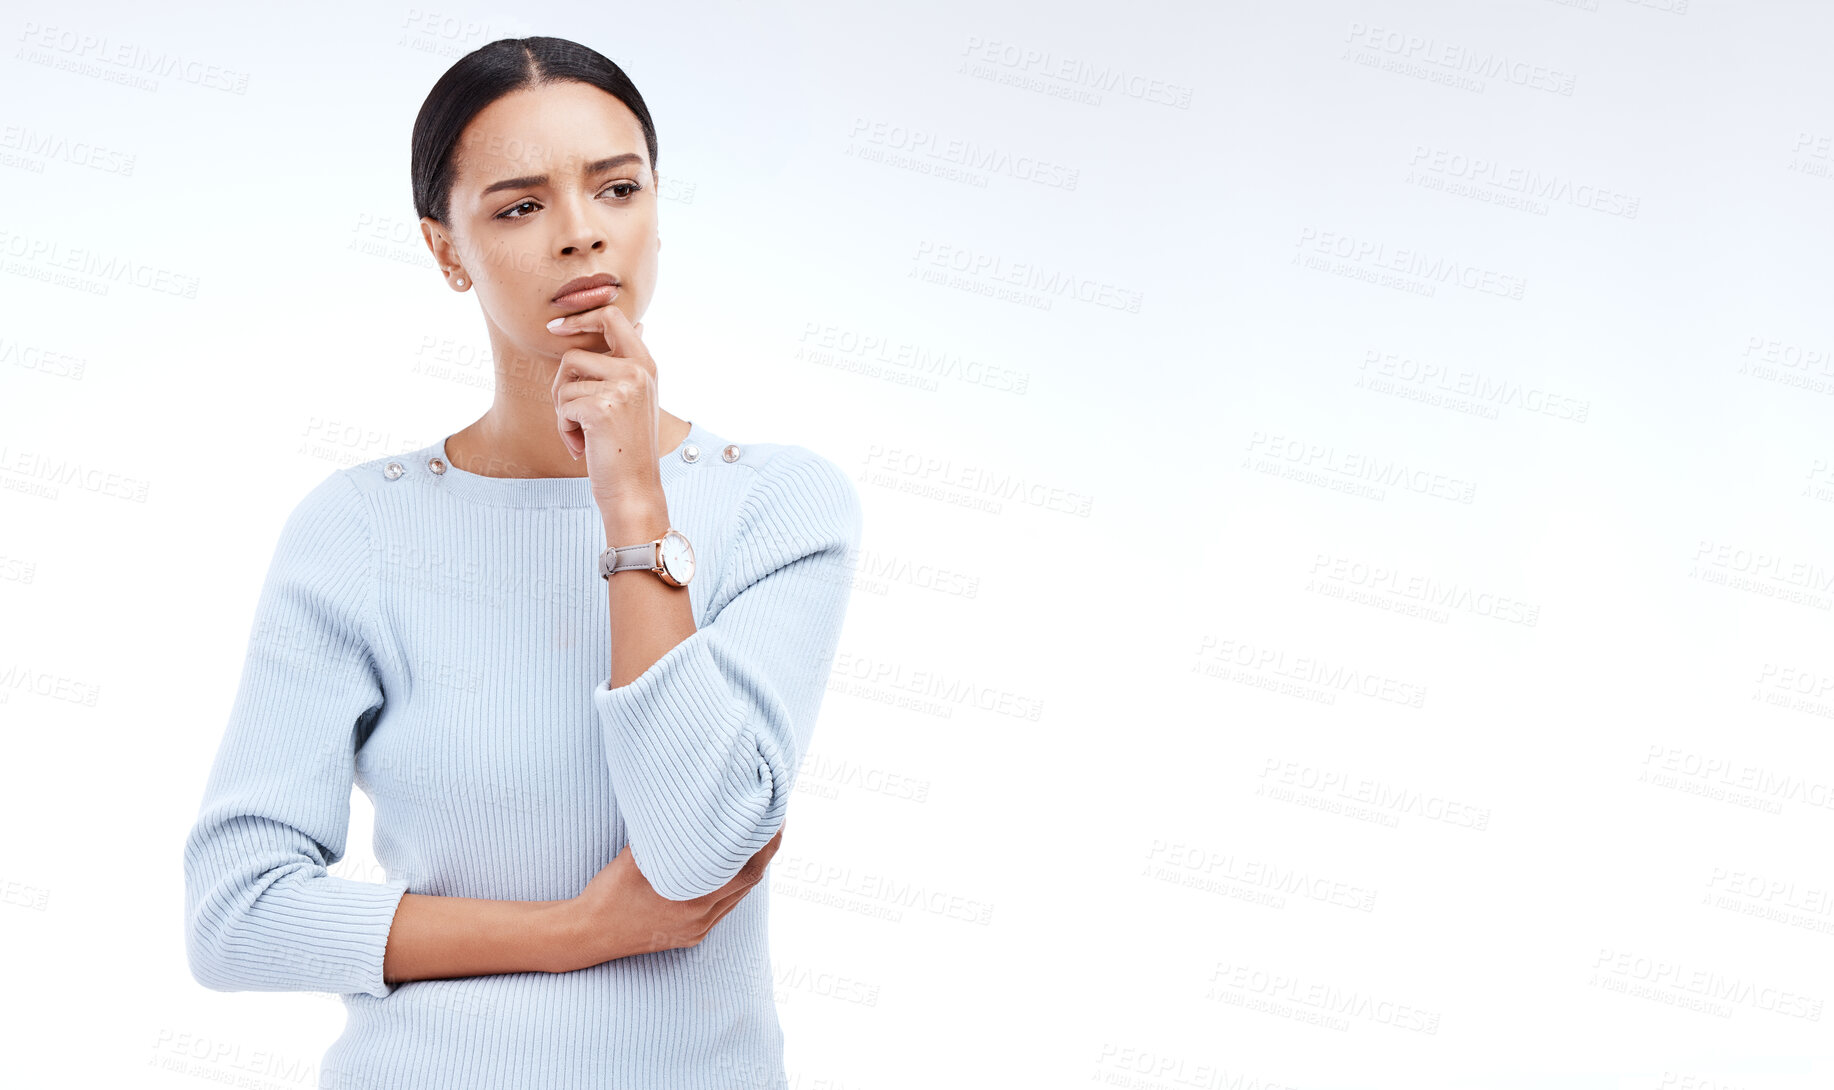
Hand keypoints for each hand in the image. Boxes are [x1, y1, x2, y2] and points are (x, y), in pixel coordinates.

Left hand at [549, 301, 663, 509]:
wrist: (634, 489)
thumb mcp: (638, 397)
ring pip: (564, 385)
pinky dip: (565, 430)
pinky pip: (563, 408)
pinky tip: (583, 446)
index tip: (556, 328)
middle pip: (573, 355)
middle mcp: (637, 371)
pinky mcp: (601, 409)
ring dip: (564, 413)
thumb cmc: (628, 446)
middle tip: (568, 410)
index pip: (612, 316)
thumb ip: (630, 362)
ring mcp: (621, 388)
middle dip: (561, 385)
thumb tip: (639, 323)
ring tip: (584, 435)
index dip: (580, 318)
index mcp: (646, 364)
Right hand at [561, 824, 786, 967]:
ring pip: (736, 897)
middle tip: (772, 824)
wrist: (587, 934)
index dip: (765, 844)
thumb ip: (665, 837)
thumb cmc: (608, 893)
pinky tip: (727, 870)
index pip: (747, 870)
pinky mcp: (689, 936)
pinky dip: (730, 887)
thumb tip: (686, 806)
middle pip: (748, 883)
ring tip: (754, 841)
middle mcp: (701, 918)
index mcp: (694, 899)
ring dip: (748, 870)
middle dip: (763, 853)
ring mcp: (696, 930)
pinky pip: (721, 909)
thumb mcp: (636, 857)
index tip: (774, 819)